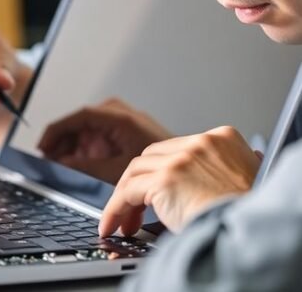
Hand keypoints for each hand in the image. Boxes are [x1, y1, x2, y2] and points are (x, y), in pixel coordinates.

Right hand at [38, 98, 171, 183]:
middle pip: (79, 122)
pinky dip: (83, 148)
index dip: (57, 130)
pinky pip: (94, 134)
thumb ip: (86, 166)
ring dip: (71, 146)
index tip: (44, 145)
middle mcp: (116, 113)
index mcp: (119, 117)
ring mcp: (117, 120)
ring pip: (84, 129)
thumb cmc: (158, 165)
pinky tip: (75, 161)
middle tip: (49, 159)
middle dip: (62, 141)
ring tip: (60, 164)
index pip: (79, 116)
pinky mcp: (119, 129)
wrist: (177, 169)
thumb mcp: (117, 169)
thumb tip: (62, 163)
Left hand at [99, 126, 262, 235]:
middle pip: (153, 155)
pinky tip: (115, 223)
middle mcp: (200, 143)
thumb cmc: (252, 212)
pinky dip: (116, 208)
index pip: (177, 148)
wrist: (258, 233)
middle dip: (141, 183)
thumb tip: (212, 178)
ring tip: (124, 221)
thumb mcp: (247, 179)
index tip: (153, 190)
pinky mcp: (166, 179)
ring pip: (137, 170)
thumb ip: (227, 169)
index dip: (161, 170)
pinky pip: (128, 191)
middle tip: (136, 209)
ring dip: (125, 197)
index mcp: (222, 138)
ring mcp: (182, 158)